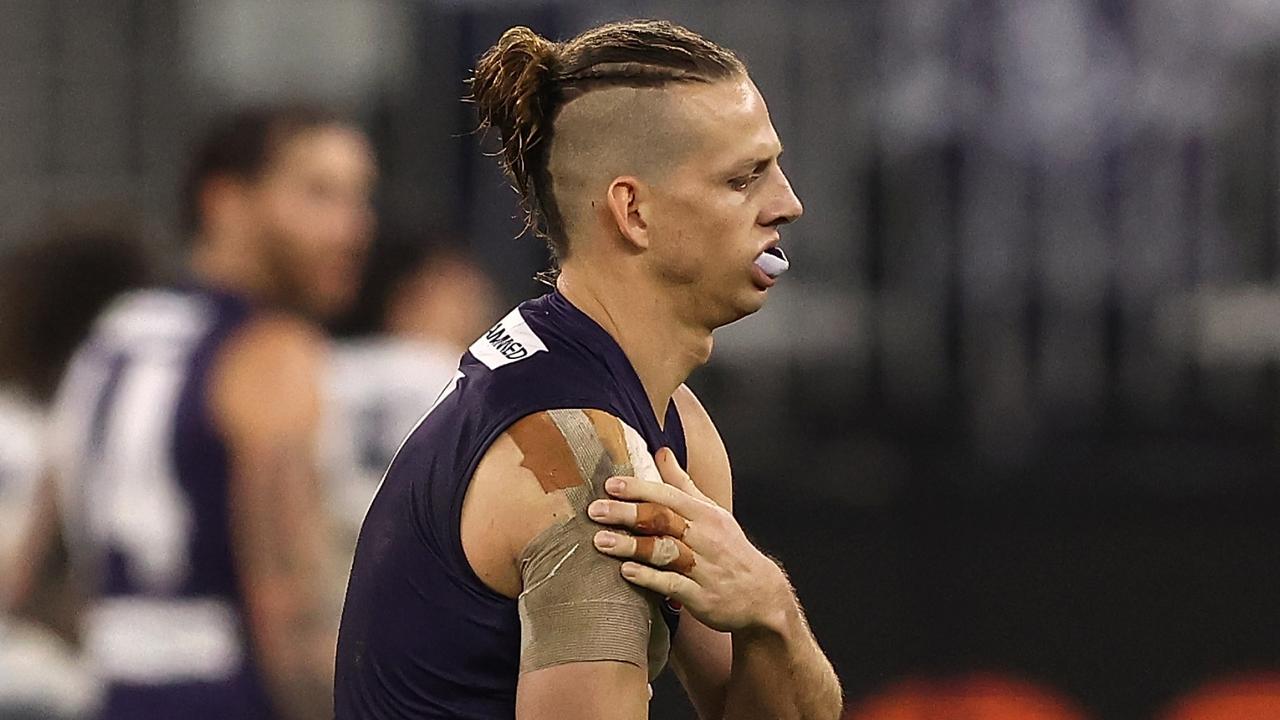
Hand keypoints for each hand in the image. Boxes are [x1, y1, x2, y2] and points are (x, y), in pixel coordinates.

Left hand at [587, 448, 792, 633]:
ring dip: (631, 546)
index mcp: (706, 514)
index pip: (669, 495)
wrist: (762, 595)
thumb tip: (662, 451)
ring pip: (665, 552)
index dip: (640, 489)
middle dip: (628, 514)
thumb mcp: (712, 512)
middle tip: (596, 510)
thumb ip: (683, 483)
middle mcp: (705, 538)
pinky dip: (650, 578)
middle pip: (663, 520)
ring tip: (601, 541)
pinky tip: (626, 572)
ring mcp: (703, 568)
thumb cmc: (729, 548)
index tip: (611, 484)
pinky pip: (672, 584)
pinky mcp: (701, 596)